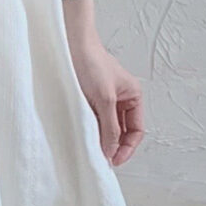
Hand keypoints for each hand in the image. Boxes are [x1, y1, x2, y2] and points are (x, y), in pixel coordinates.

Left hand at [64, 10, 144, 166]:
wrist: (69, 44)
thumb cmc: (91, 63)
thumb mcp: (105, 99)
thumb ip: (110, 127)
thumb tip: (111, 151)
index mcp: (133, 96)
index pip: (136, 131)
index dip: (127, 148)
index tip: (114, 161)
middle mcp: (121, 99)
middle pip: (122, 132)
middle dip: (113, 145)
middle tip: (101, 159)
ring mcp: (105, 100)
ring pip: (107, 128)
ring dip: (101, 138)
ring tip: (91, 149)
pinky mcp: (89, 100)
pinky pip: (94, 121)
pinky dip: (91, 130)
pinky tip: (83, 136)